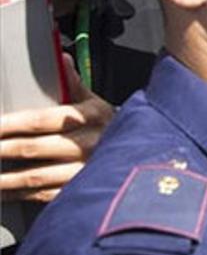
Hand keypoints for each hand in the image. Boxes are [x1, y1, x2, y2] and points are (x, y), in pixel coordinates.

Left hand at [0, 54, 114, 202]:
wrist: (145, 154)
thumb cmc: (111, 128)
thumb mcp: (96, 102)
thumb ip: (74, 83)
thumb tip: (61, 59)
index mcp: (91, 116)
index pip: (41, 120)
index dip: (10, 124)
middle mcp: (89, 144)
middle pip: (33, 149)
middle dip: (1, 149)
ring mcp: (85, 170)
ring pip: (35, 177)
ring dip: (5, 179)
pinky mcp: (83, 190)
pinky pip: (44, 196)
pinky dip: (19, 195)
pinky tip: (4, 192)